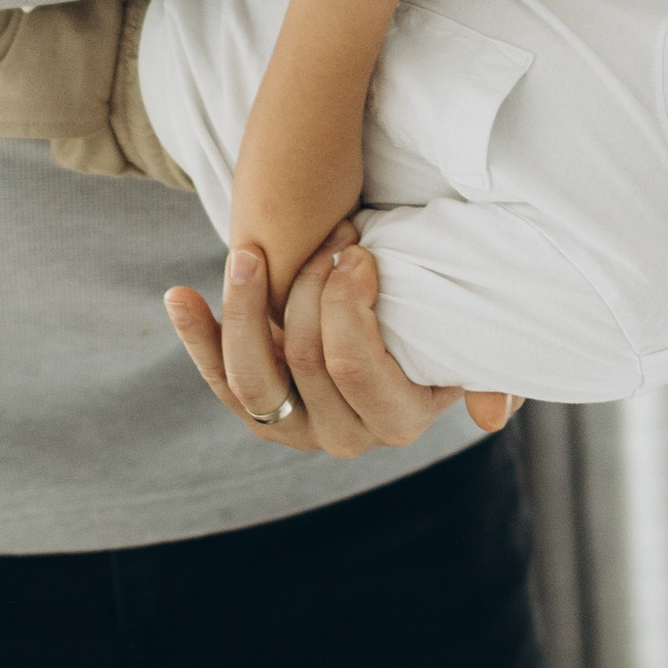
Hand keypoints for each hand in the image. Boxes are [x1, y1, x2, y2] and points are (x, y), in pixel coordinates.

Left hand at [164, 228, 524, 454]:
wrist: (392, 329)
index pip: (353, 365)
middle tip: (329, 232)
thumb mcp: (472, 346)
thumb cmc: (436, 323)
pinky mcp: (256, 408)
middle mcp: (343, 435)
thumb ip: (489, 372)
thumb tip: (489, 416)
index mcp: (398, 420)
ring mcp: (293, 426)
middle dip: (309, 286)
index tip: (354, 249)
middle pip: (303, 359)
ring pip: (252, 376)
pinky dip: (197, 335)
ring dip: (242, 310)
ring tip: (247, 254)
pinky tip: (178, 296)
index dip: (346, 303)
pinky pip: (219, 378)